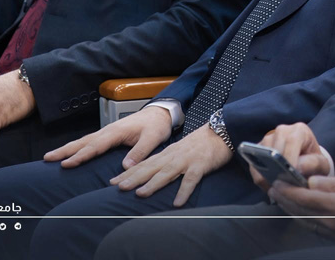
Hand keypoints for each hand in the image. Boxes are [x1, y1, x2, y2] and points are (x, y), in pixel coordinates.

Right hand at [44, 105, 171, 168]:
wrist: (160, 112)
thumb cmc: (156, 125)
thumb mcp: (153, 138)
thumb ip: (140, 152)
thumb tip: (126, 167)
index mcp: (116, 132)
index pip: (95, 146)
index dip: (80, 156)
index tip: (66, 164)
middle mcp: (108, 131)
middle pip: (83, 142)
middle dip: (65, 150)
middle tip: (47, 158)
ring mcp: (107, 132)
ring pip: (83, 141)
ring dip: (67, 148)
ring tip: (50, 156)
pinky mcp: (109, 134)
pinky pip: (89, 141)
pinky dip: (77, 147)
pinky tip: (70, 153)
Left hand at [109, 124, 231, 205]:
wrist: (221, 131)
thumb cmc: (200, 144)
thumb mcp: (179, 152)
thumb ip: (166, 162)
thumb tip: (152, 176)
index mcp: (167, 154)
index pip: (144, 164)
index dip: (128, 173)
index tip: (113, 182)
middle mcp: (173, 156)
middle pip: (151, 168)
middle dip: (134, 177)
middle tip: (118, 187)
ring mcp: (186, 160)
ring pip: (167, 172)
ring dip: (153, 183)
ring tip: (140, 194)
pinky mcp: (200, 165)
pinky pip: (191, 179)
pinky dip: (183, 191)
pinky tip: (177, 202)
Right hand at [251, 123, 330, 191]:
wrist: (306, 161)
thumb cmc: (313, 162)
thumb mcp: (321, 164)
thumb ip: (313, 164)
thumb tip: (297, 167)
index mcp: (299, 131)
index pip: (292, 141)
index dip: (289, 158)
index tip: (290, 175)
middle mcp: (282, 131)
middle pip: (274, 148)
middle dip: (277, 168)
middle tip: (283, 186)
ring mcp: (268, 138)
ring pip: (262, 155)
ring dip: (267, 174)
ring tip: (277, 188)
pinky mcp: (258, 149)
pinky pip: (254, 164)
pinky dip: (260, 177)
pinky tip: (270, 186)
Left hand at [271, 176, 334, 243]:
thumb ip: (333, 184)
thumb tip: (311, 181)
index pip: (304, 198)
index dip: (288, 190)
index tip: (277, 181)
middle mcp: (332, 223)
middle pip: (300, 212)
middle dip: (284, 199)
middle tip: (273, 188)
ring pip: (304, 222)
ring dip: (290, 210)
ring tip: (281, 199)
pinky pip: (314, 229)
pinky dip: (303, 219)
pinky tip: (299, 212)